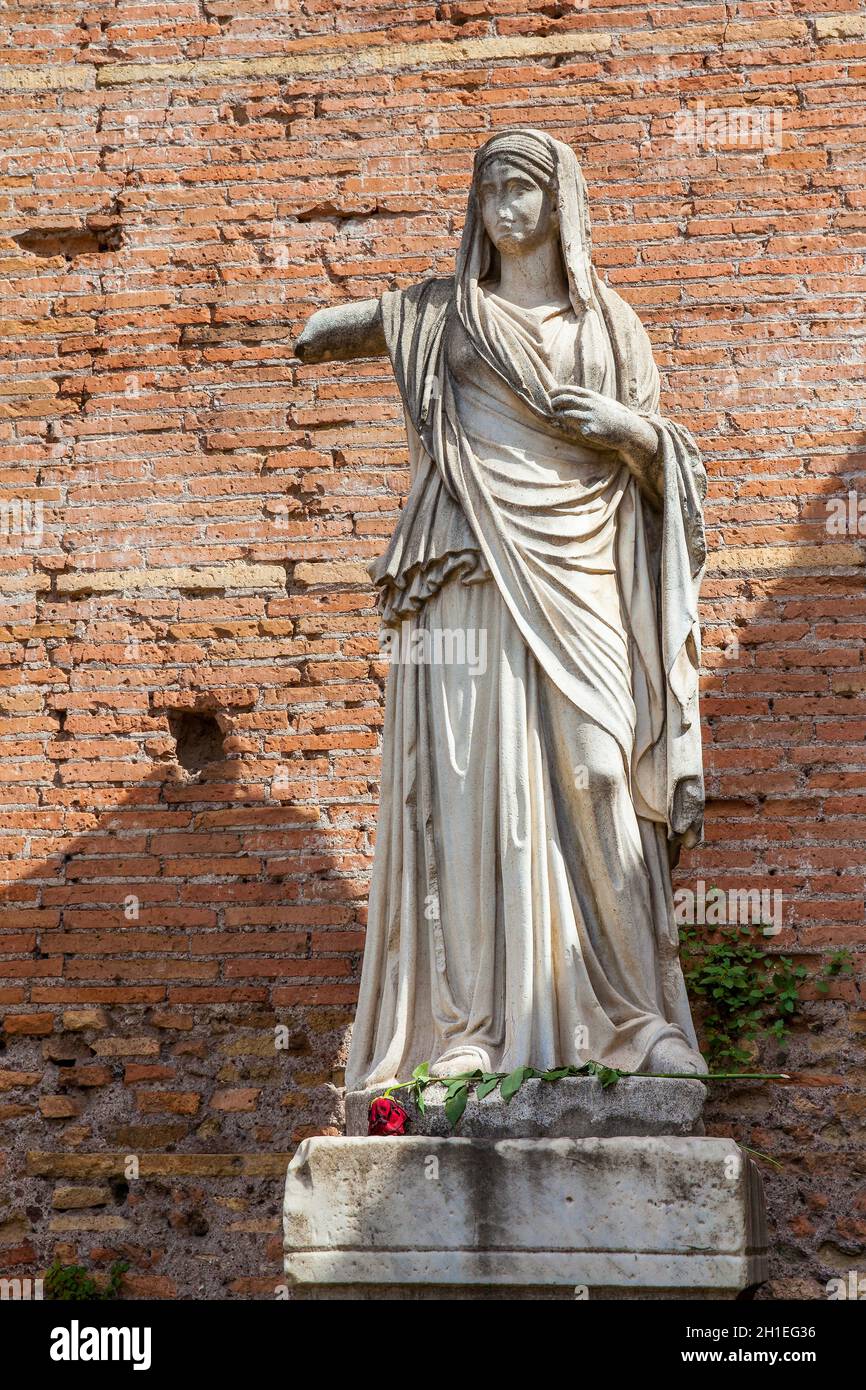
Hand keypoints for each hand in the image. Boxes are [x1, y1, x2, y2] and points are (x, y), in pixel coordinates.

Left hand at [549, 386, 660, 500]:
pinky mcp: (593, 430)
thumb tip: (575, 398)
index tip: (550, 393)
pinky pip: (579, 429)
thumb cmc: (614, 416)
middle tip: (550, 404)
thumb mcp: (602, 403)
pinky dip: (574, 428)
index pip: (572, 390)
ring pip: (570, 414)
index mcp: (593, 397)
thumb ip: (589, 400)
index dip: (559, 390)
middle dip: (556, 401)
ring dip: (561, 415)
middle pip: (568, 400)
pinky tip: (572, 428)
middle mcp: (591, 405)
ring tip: (556, 416)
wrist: (628, 429)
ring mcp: (592, 417)